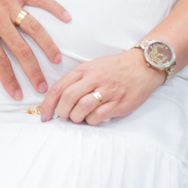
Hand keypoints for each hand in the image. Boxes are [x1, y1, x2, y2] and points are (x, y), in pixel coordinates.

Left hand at [0, 0, 70, 98]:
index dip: (10, 80)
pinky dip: (54, 6)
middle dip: (33, 70)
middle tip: (43, 86)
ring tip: (57, 59)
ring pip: (34, 27)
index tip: (18, 94)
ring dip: (47, 44)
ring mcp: (9, 4)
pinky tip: (66, 17)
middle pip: (21, 49)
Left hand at [39, 48, 163, 124]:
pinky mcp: (119, 103)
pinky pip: (98, 116)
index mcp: (84, 70)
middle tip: (64, 116)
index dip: (48, 104)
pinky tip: (94, 118)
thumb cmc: (115, 68)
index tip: (44, 115)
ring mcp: (107, 91)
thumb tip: (59, 99)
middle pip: (68, 98)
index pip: (59, 87)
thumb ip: (76, 80)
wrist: (143, 66)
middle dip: (62, 112)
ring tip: (80, 117)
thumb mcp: (93, 67)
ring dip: (76, 118)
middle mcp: (94, 79)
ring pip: (82, 108)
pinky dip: (91, 121)